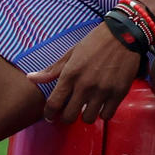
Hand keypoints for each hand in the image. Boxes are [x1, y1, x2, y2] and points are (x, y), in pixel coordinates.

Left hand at [25, 23, 144, 124]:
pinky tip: (102, 106)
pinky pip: (107, 115)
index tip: (50, 116)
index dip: (49, 114)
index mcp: (70, 74)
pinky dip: (103, 113)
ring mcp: (103, 91)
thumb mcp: (71, 53)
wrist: (124, 35)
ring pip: (89, 119)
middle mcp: (85, 85)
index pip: (54, 103)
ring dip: (86, 115)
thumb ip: (52, 70)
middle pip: (70, 116)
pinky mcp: (119, 93)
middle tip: (70, 112)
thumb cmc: (95, 42)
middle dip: (67, 117)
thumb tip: (31, 78)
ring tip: (88, 108)